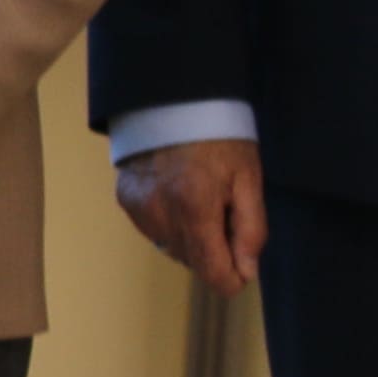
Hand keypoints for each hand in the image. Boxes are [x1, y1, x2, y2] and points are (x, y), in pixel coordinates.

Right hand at [116, 135, 265, 292]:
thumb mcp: (248, 177)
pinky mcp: (126, 202)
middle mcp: (162, 217)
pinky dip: (171, 224)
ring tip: (201, 200)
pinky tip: (178, 194)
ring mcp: (140, 211)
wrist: (170, 99)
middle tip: (226, 213)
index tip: (244, 263)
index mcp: (196, 210)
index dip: (234, 277)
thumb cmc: (219, 136)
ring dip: (192, 239)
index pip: (213, 273)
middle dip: (215, 251)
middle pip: (194, 264)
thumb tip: (247, 271)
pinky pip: (155, 232)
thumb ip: (251, 228)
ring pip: (174, 250)